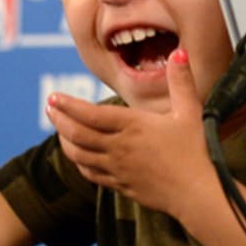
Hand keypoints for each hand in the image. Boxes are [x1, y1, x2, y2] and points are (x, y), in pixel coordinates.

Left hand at [45, 49, 215, 216]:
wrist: (196, 193)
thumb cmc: (195, 150)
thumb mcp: (190, 111)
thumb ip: (181, 81)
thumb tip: (180, 52)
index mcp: (134, 126)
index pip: (91, 114)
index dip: (69, 105)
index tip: (54, 96)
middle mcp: (120, 147)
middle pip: (78, 133)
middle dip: (59, 119)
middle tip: (49, 107)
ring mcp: (117, 169)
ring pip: (79, 155)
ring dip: (64, 140)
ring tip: (58, 128)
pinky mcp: (120, 185)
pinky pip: (90, 173)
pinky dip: (78, 161)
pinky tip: (77, 155)